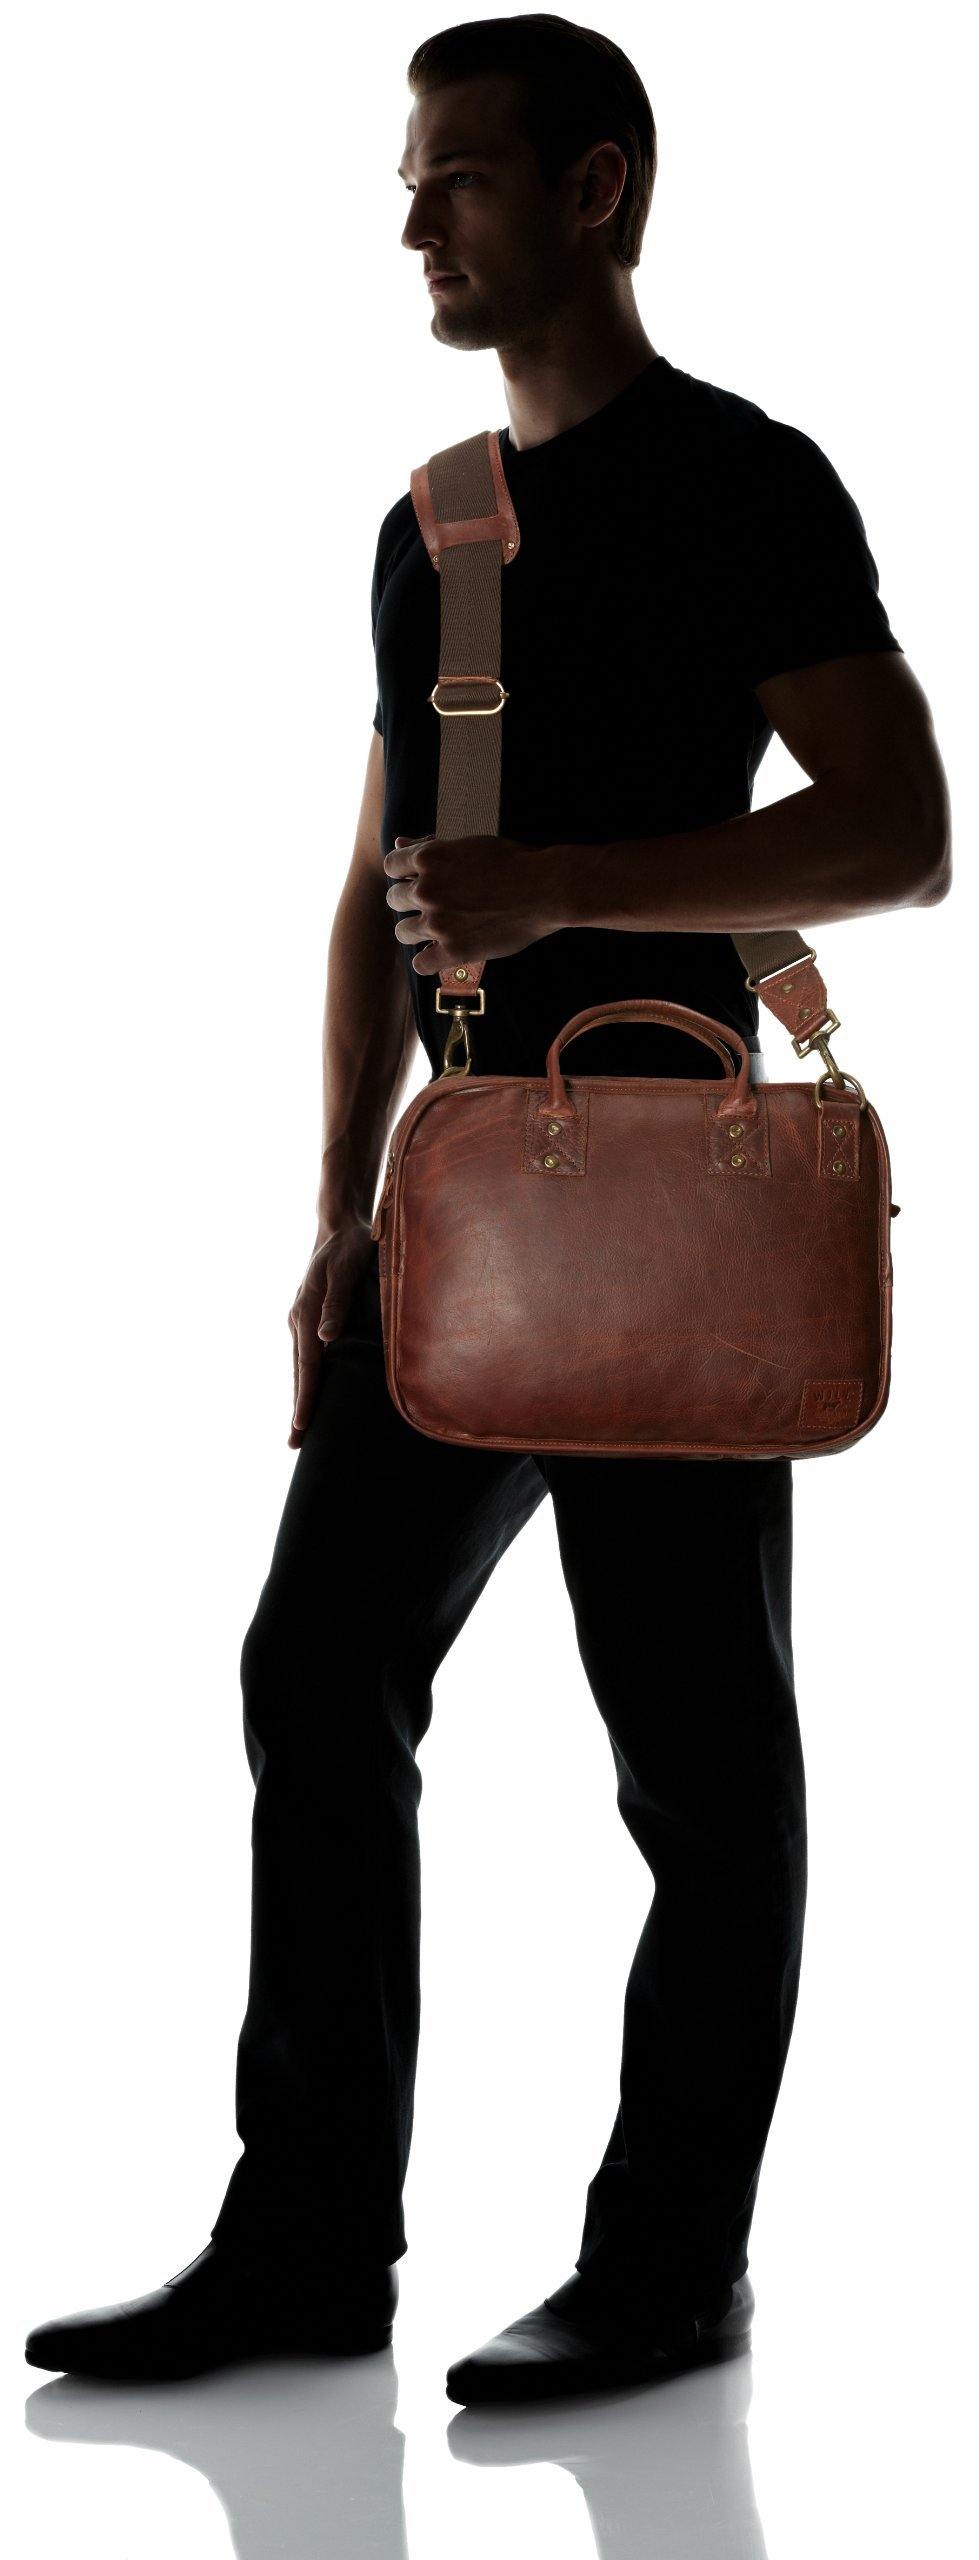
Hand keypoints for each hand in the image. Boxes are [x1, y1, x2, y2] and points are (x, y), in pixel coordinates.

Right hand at [288, 1217, 373, 1446]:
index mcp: (306, 1313)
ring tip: (300, 1428)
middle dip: (298, 1409)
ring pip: (300, 1367)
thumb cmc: (348, 1248)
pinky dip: (305, 1378)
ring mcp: (300, 1320)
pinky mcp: (308, 1318)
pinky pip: (306, 1356)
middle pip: (299, 1373)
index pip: (308, 1366)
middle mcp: (298, 1320)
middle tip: (295, 1444)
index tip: (303, 1425)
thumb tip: (325, 1337)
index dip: (306, 1397)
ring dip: (300, 1397)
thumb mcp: (345, 1270)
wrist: (339, 1227)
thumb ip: (336, 1303)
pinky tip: (310, 1391)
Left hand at [383, 834, 564, 975]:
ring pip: (402, 932)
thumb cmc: (512, 862)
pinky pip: (421, 963)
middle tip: (436, 906)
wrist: (546, 889)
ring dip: (417, 931)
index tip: (420, 880)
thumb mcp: (468, 844)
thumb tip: (399, 841)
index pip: (392, 867)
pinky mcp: (453, 950)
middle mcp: (427, 890)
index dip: (405, 874)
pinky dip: (429, 960)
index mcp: (429, 858)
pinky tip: (442, 953)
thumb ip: (429, 846)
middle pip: (395, 900)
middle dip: (411, 902)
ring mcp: (437, 922)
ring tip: (439, 929)